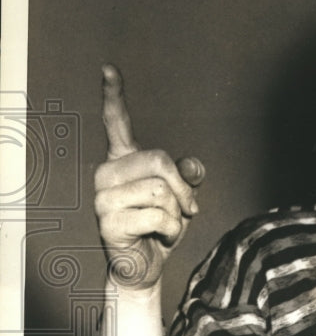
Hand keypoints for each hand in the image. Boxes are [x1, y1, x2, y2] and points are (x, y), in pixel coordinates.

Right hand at [94, 64, 204, 290]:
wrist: (143, 267)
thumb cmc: (160, 226)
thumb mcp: (181, 197)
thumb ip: (187, 176)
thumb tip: (193, 165)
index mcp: (123, 161)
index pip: (117, 122)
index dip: (114, 95)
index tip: (109, 68)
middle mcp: (107, 173)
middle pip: (158, 160)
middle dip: (183, 188)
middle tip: (187, 210)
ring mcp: (103, 197)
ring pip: (161, 190)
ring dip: (177, 213)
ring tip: (166, 225)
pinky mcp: (108, 222)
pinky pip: (159, 216)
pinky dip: (171, 230)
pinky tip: (158, 237)